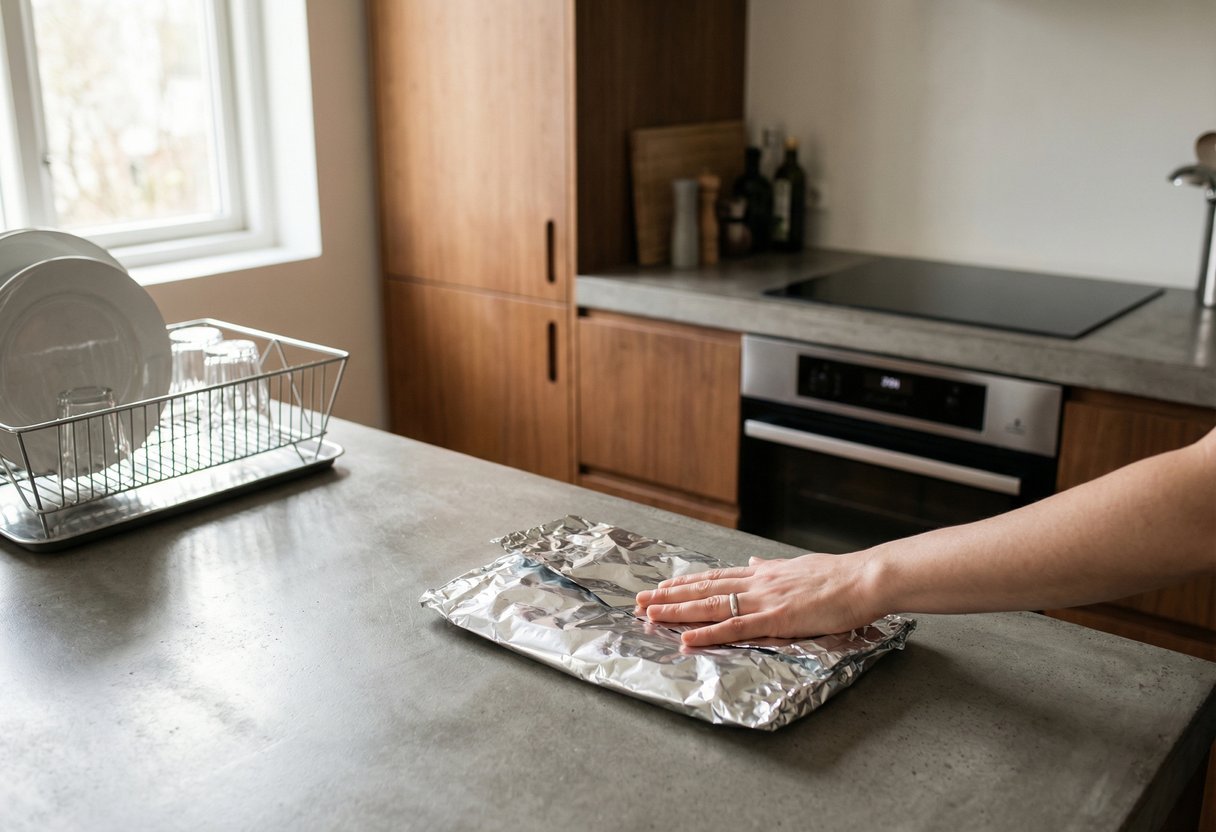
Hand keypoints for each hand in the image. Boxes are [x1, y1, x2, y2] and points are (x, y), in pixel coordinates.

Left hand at [634, 551, 880, 646]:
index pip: (716, 576)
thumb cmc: (839, 576)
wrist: (864, 579)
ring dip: (679, 611)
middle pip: (704, 589)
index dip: (686, 582)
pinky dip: (709, 633)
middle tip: (640, 600)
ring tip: (651, 614)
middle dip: (670, 595)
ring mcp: (765, 600)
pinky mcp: (777, 619)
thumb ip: (772, 567)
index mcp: (764, 573)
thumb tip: (753, 561)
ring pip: (712, 605)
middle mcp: (758, 582)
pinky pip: (735, 628)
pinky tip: (687, 637)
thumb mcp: (799, 566)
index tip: (662, 585)